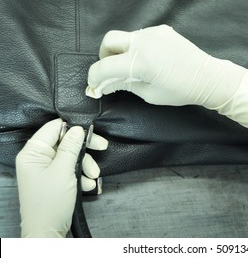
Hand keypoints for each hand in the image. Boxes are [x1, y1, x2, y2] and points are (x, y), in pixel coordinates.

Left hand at [16, 118, 107, 237]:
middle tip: (101, 146)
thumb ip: (70, 148)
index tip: (89, 133)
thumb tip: (77, 129)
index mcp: (33, 153)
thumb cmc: (49, 204)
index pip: (53, 128)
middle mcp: (38, 158)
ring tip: (93, 176)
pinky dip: (82, 175)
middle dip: (84, 148)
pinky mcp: (55, 179)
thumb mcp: (63, 172)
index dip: (72, 128)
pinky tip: (88, 184)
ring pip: (71, 156)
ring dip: (86, 164)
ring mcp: (47, 169)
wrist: (48, 232)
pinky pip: (71, 169)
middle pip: (65, 142)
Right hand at [86, 24, 247, 127]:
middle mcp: (143, 42)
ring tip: (134, 67)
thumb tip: (105, 85)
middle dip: (104, 57)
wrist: (207, 78)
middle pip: (108, 41)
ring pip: (125, 37)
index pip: (104, 66)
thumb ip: (124, 85)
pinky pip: (140, 36)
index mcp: (140, 62)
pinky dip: (137, 47)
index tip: (95, 85)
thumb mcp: (149, 94)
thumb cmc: (180, 91)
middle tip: (112, 71)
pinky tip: (149, 59)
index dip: (94, 77)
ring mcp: (153, 32)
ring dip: (122, 51)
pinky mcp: (162, 29)